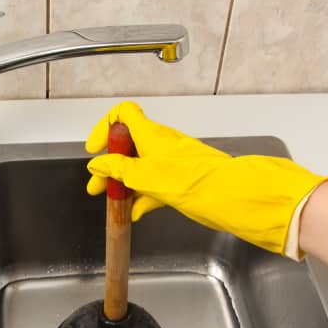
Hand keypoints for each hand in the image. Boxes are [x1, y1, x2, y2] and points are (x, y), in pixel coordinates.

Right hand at [85, 101, 327, 257]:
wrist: (232, 196)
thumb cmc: (196, 182)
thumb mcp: (146, 176)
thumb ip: (119, 170)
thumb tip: (98, 166)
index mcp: (152, 136)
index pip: (123, 115)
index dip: (105, 127)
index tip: (95, 149)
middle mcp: (161, 146)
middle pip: (127, 147)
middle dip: (109, 166)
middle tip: (96, 185)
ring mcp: (171, 164)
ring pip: (139, 169)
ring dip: (123, 184)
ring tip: (111, 201)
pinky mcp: (181, 182)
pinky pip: (154, 186)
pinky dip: (141, 197)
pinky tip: (134, 212)